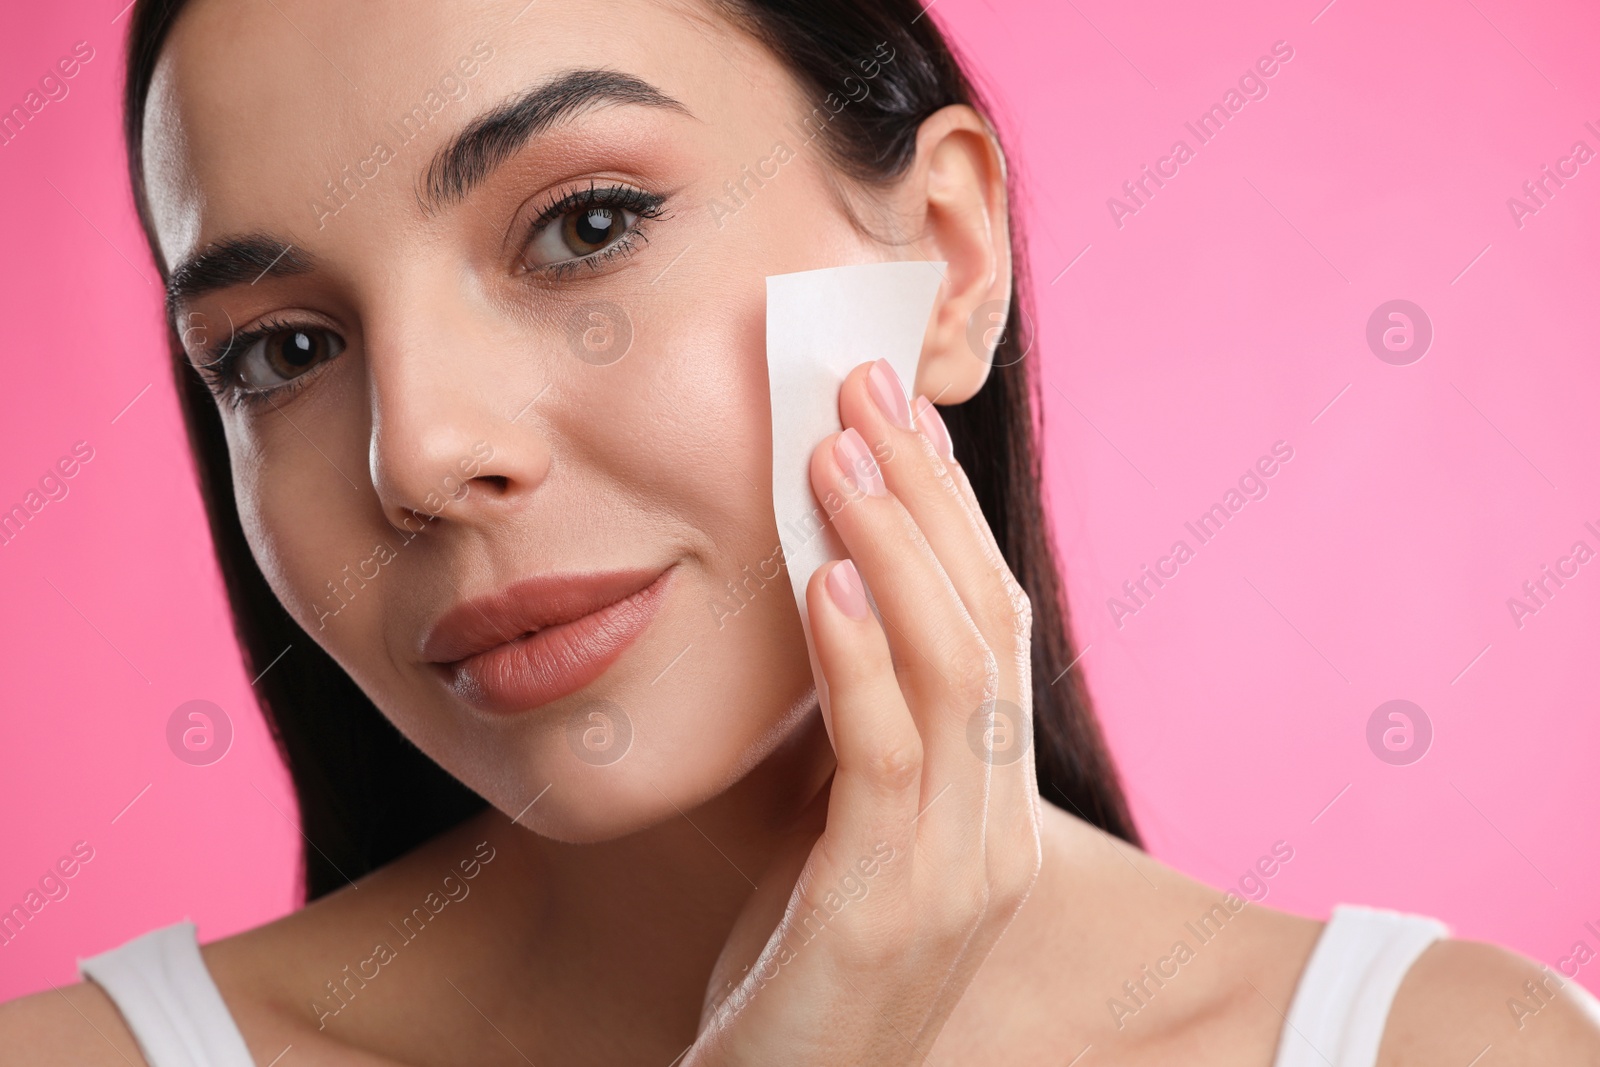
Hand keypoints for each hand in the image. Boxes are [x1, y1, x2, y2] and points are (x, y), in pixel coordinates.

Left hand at [686, 357, 1043, 1064]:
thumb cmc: (790, 974)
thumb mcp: (832, 836)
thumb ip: (852, 737)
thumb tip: (823, 602)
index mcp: (992, 809)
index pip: (990, 630)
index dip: (952, 516)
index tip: (900, 420)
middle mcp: (998, 833)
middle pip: (985, 625)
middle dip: (929, 496)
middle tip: (868, 387)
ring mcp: (956, 875)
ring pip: (951, 672)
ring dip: (896, 545)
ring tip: (837, 448)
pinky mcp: (884, 910)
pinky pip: (886, 756)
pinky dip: (860, 654)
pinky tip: (826, 575)